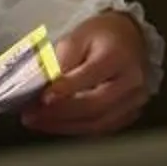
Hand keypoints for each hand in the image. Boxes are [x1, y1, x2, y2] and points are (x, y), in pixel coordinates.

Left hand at [21, 10, 151, 136]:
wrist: (130, 39)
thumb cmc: (101, 37)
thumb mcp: (76, 38)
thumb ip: (62, 62)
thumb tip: (45, 88)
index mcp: (118, 56)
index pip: (91, 76)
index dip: (64, 89)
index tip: (41, 98)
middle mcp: (132, 82)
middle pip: (95, 105)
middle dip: (59, 113)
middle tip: (32, 115)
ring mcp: (134, 101)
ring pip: (97, 123)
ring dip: (64, 126)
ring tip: (38, 122)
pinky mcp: (130, 114)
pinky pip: (101, 129)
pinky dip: (76, 129)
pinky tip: (56, 125)